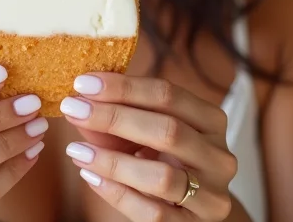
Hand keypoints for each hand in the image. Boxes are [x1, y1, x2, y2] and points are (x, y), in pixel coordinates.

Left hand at [60, 73, 236, 220]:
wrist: (193, 208)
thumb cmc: (165, 157)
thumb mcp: (146, 130)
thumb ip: (116, 117)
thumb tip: (79, 105)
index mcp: (211, 119)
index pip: (168, 94)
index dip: (123, 87)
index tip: (83, 83)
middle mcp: (218, 156)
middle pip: (167, 130)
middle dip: (113, 117)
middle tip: (73, 109)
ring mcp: (212, 196)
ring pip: (162, 177)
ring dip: (113, 161)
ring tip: (76, 150)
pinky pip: (153, 213)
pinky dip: (117, 193)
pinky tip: (91, 176)